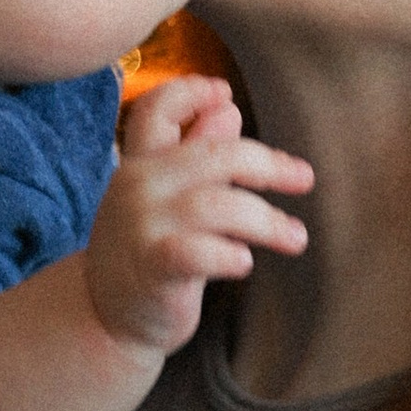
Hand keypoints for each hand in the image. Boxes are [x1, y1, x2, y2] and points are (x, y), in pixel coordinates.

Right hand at [83, 75, 311, 359]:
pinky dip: (228, 254)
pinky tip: (245, 262)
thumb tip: (228, 110)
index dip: (190, 92)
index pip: (156, 109)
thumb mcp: (168, 198)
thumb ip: (197, 155)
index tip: (227, 93)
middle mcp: (138, 186)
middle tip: (304, 178)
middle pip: (213, 156)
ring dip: (266, 220)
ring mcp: (142, 226)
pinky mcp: (152, 268)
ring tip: (296, 238)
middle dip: (267, 164)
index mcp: (141, 162)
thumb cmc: (147, 252)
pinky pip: (196, 252)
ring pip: (217, 205)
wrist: (106, 318)